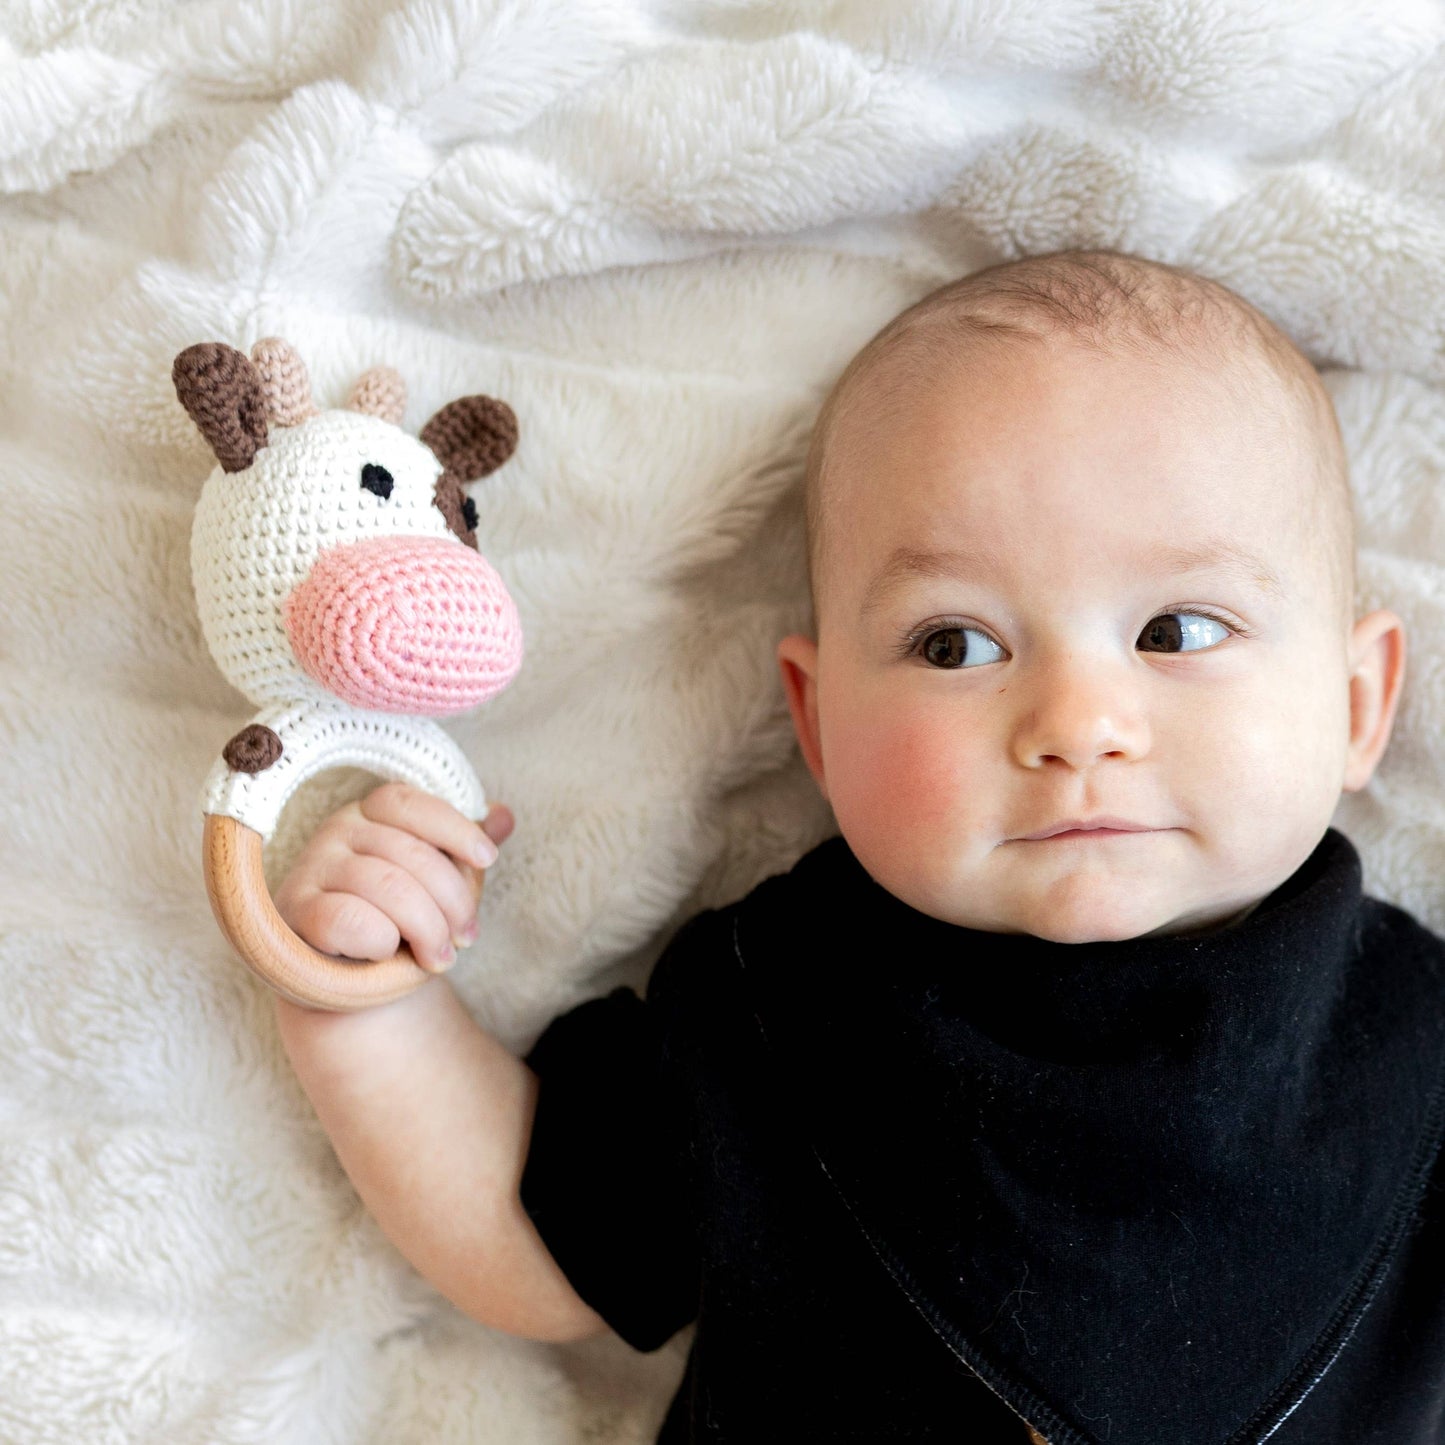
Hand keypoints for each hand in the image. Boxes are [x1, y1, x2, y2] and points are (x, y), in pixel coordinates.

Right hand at [273, 783, 514, 974]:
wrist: (346, 975)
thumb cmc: (397, 916)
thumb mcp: (437, 880)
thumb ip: (465, 849)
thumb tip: (505, 815)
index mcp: (369, 812)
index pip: (410, 803)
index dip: (454, 828)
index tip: (488, 859)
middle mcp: (336, 831)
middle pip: (409, 853)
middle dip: (451, 900)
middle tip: (467, 937)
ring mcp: (311, 869)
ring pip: (387, 887)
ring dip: (427, 928)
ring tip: (441, 958)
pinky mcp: (297, 912)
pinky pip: (349, 918)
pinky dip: (380, 939)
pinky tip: (388, 952)